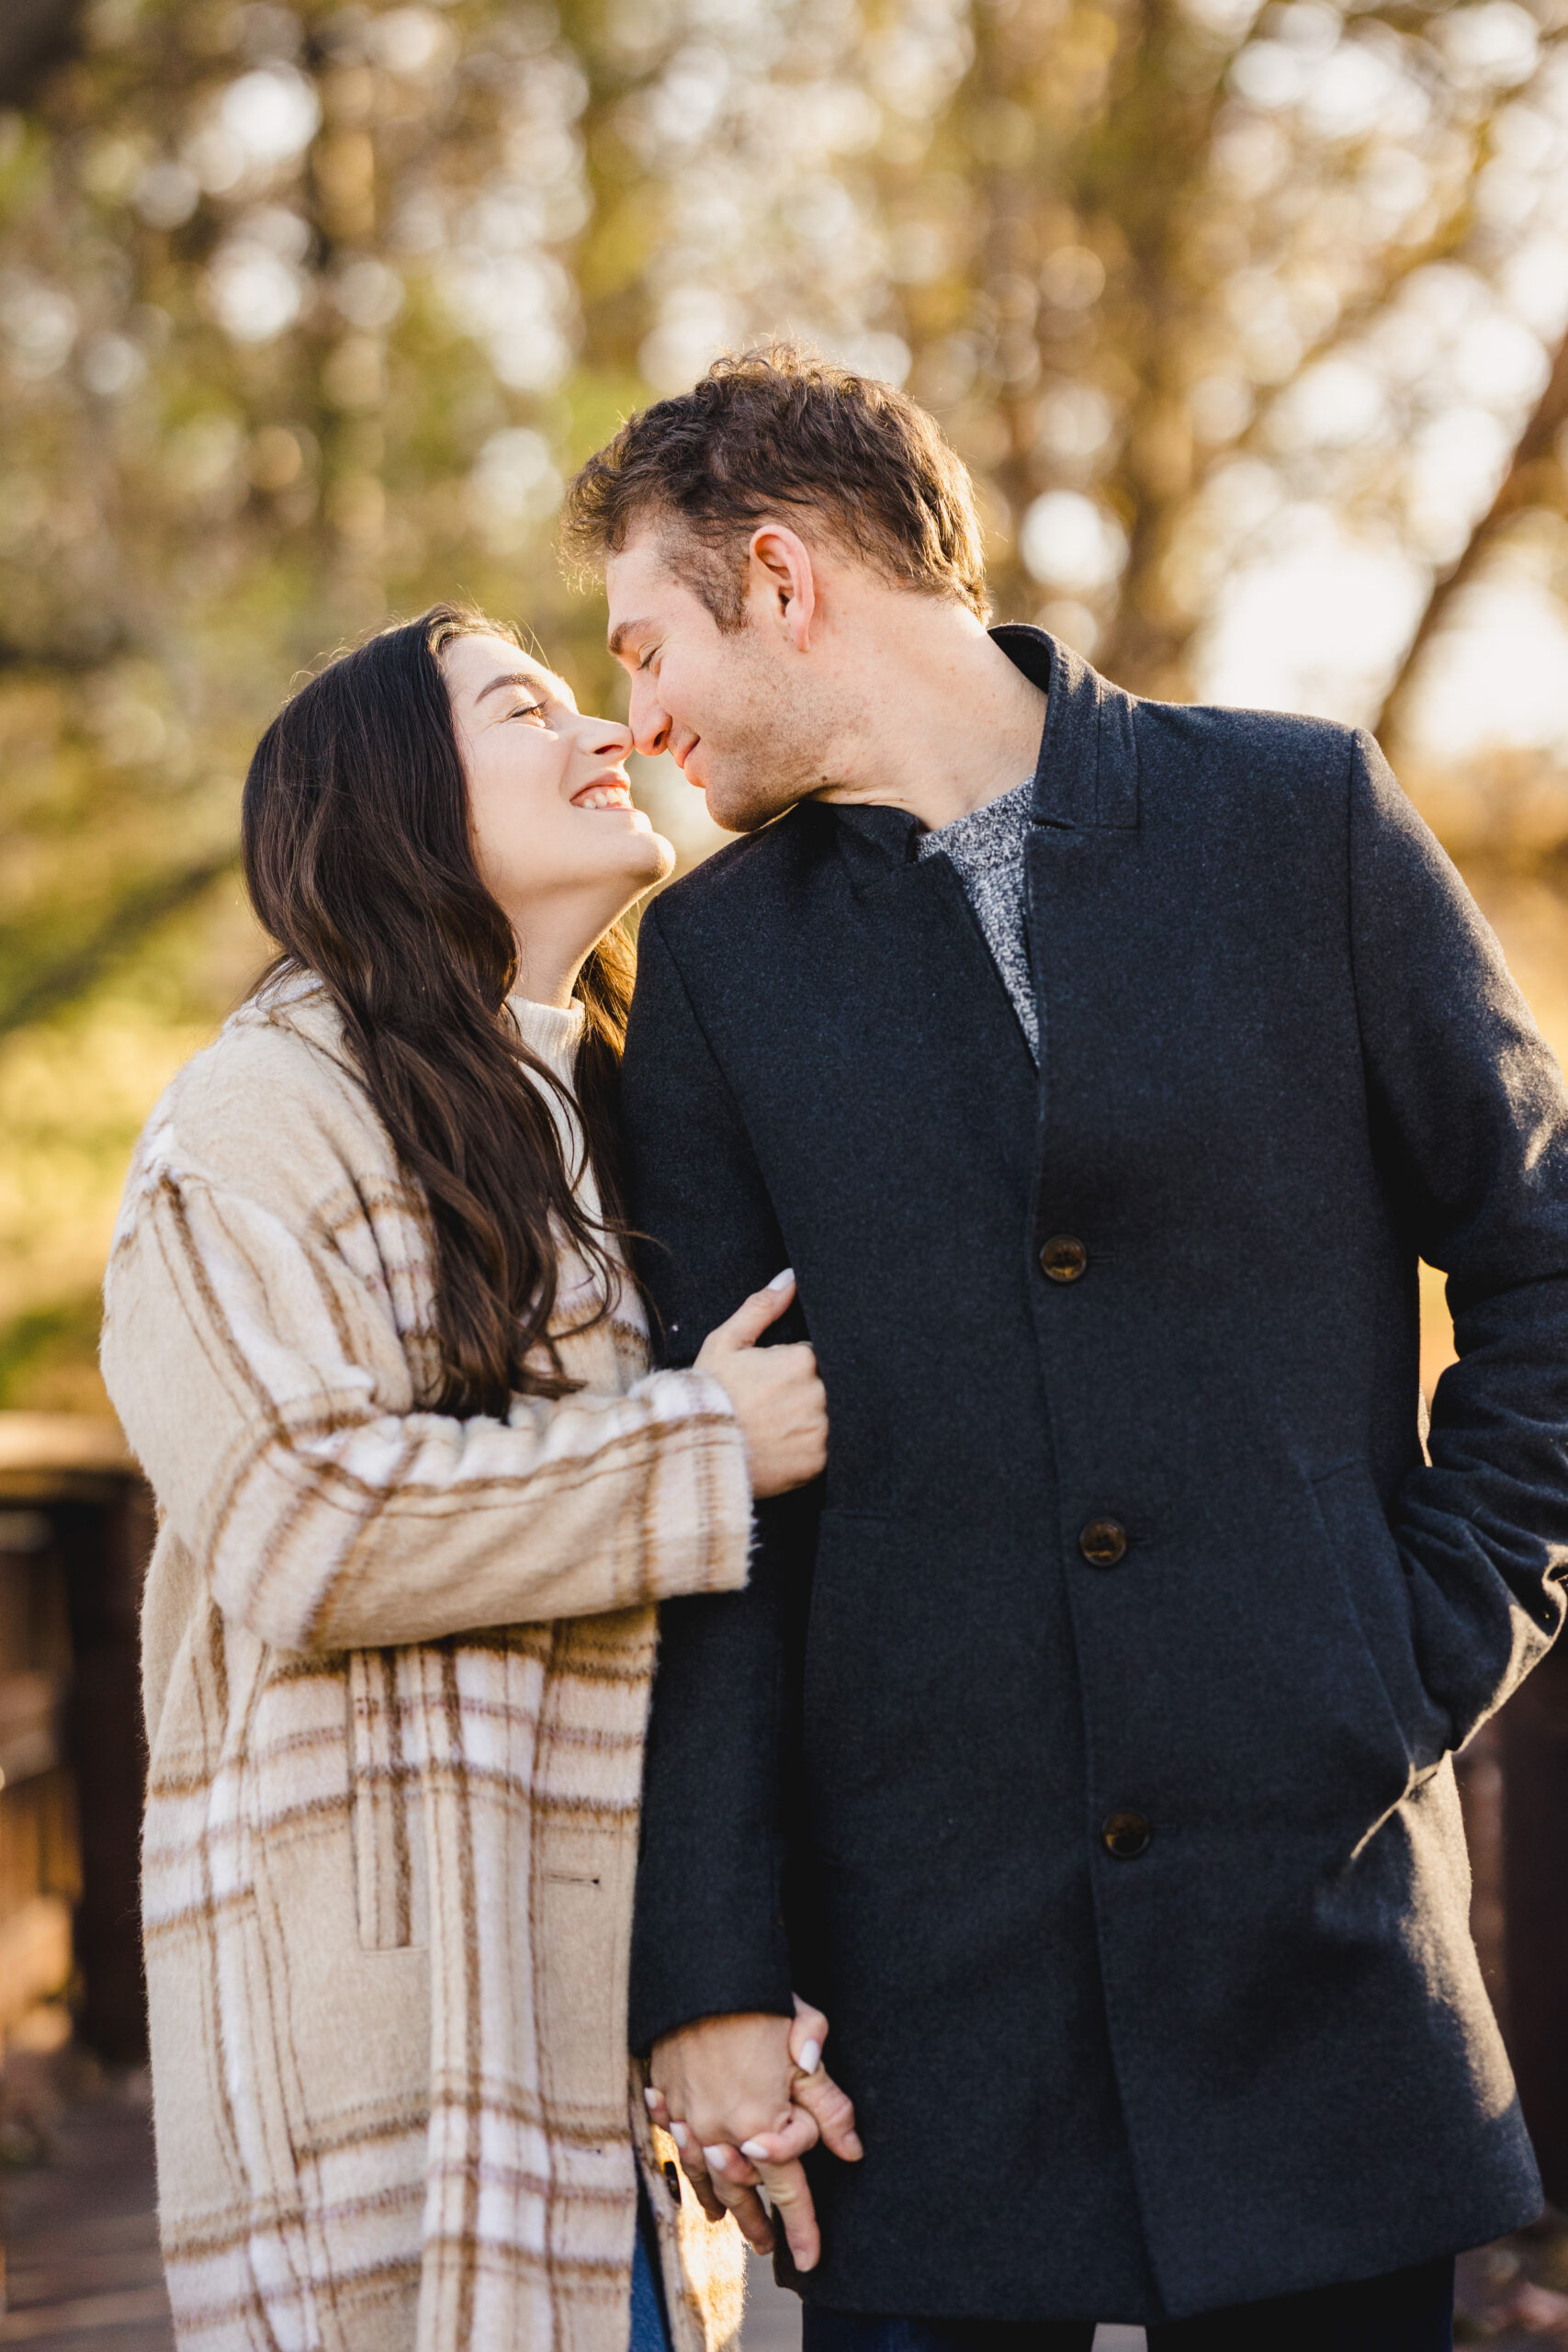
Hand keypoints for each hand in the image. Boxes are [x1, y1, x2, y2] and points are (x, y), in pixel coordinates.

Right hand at [646, 1997, 860, 2272]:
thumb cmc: (759, 2004)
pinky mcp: (665, 2096)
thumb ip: (829, 2103)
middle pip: (744, 2191)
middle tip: (770, 2245)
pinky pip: (676, 2145)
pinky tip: (694, 2172)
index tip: (810, 2259)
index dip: (802, 2226)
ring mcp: (687, 2117)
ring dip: (722, 2201)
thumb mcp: (807, 2045)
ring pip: (707, 2175)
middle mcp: (721, 2131)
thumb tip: (851, 2151)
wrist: (697, 1973)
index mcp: (760, 2123)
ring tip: (730, 2222)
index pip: (788, 2189)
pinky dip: (687, 2165)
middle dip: (759, 2222)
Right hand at [695, 1273, 827, 1499]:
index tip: (780, 1377)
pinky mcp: (819, 1461)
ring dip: (816, 1417)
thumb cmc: (708, 1392)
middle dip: (810, 1389)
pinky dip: (813, 1445)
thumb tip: (790, 1278)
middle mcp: (818, 1393)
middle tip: (779, 1402)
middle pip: (831, 1383)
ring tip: (782, 1424)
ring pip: (834, 1414)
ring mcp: (821, 1429)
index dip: (800, 1364)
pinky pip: (831, 1447)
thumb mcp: (725, 1342)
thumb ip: (761, 1307)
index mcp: (801, 1359)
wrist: (692, 1450)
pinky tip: (788, 1444)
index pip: (819, 1355)